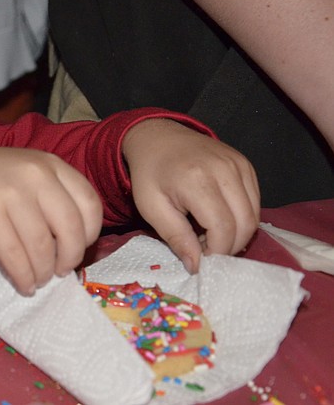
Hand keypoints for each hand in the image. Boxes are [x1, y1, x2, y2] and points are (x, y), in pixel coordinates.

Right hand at [0, 142, 102, 294]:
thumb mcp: (25, 171)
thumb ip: (52, 196)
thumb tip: (74, 246)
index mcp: (50, 164)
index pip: (90, 203)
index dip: (90, 234)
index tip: (78, 248)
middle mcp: (34, 176)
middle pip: (71, 229)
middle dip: (70, 258)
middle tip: (60, 270)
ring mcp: (10, 196)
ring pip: (43, 248)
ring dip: (43, 272)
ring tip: (38, 279)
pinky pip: (16, 258)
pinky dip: (24, 278)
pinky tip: (24, 283)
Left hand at [123, 119, 259, 272]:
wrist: (157, 137)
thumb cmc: (150, 173)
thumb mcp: (151, 207)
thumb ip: (175, 237)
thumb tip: (196, 266)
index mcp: (197, 180)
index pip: (223, 228)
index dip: (216, 252)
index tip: (200, 260)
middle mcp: (225, 170)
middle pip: (245, 224)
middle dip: (229, 247)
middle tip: (206, 251)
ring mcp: (239, 164)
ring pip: (254, 215)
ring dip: (238, 234)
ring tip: (211, 236)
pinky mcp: (245, 164)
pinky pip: (255, 201)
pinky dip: (242, 218)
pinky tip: (220, 219)